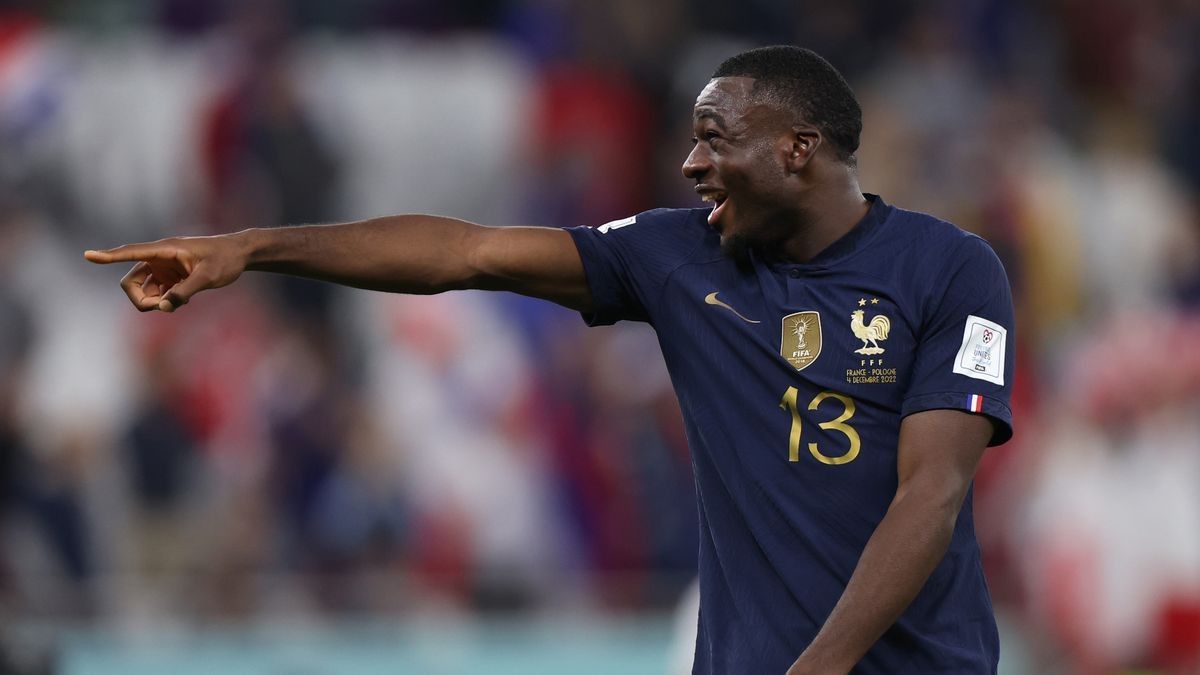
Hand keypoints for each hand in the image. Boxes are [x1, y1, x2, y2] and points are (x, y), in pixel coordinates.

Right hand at [84, 233, 250, 312]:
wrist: (240, 254)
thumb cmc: (226, 260)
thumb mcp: (209, 276)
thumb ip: (186, 290)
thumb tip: (166, 305)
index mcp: (165, 250)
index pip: (131, 252)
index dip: (109, 256)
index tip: (88, 256)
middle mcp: (159, 258)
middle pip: (131, 282)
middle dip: (141, 299)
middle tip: (164, 307)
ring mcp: (163, 268)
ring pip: (143, 291)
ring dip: (155, 302)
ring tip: (180, 303)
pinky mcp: (170, 277)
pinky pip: (156, 294)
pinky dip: (164, 301)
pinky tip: (183, 300)